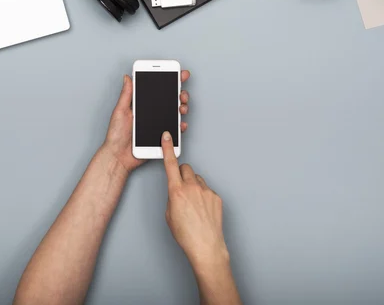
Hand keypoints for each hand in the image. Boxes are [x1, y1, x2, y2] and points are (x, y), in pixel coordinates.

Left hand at [101, 71, 190, 174]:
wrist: (118, 156)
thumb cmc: (116, 135)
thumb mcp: (120, 111)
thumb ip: (126, 94)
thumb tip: (127, 77)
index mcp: (141, 104)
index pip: (157, 89)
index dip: (168, 80)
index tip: (178, 73)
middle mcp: (151, 112)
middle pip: (170, 99)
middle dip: (180, 93)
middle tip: (181, 93)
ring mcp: (157, 124)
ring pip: (175, 112)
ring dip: (182, 107)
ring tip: (181, 107)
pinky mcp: (161, 136)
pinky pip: (174, 129)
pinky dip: (180, 125)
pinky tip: (180, 123)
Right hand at [161, 131, 228, 268]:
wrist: (206, 246)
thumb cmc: (186, 234)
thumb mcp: (169, 214)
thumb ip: (172, 196)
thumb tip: (177, 190)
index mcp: (176, 191)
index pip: (170, 164)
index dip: (167, 148)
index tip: (167, 137)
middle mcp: (192, 188)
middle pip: (185, 168)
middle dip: (181, 173)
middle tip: (181, 186)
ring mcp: (206, 191)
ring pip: (197, 179)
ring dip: (193, 186)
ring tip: (193, 204)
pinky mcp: (216, 196)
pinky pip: (207, 190)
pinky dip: (203, 196)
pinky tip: (202, 210)